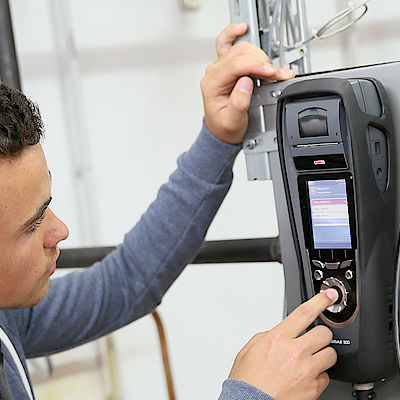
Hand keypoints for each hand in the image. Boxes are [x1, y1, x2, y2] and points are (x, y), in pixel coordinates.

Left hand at [201, 23, 294, 143]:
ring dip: (260, 56)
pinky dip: (235, 34)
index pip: (236, 66)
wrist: (221, 130)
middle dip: (263, 63)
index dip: (258, 67)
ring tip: (271, 71)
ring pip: (242, 48)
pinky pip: (228, 43)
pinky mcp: (227, 66)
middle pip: (241, 54)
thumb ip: (238, 103)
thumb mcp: (233, 122)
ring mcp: (220, 67)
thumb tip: (246, 83)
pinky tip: (242, 29)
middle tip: (278, 75)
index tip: (274, 73)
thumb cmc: (225, 126)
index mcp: (213, 84)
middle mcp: (215, 72)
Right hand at [228, 289, 338, 399]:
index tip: (330, 295)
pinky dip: (319, 375)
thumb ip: (269, 335)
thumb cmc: (247, 378)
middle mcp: (295, 352)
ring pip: (331, 354)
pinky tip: (306, 376)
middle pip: (324, 333)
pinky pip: (327, 376)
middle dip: (321, 335)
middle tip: (312, 340)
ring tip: (310, 360)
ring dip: (322, 355)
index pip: (304, 312)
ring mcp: (306, 371)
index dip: (320, 301)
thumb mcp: (251, 348)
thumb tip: (282, 332)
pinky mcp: (313, 389)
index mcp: (278, 338)